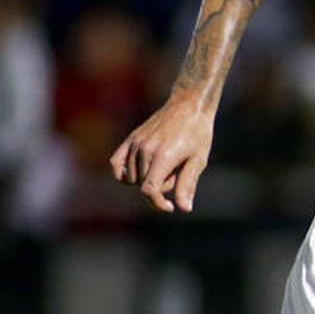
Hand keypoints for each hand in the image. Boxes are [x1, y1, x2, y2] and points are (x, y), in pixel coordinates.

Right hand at [109, 94, 215, 213]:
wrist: (188, 105)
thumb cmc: (198, 133)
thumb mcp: (198, 160)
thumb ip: (188, 184)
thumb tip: (184, 208)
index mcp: (163, 156)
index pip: (149, 190)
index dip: (158, 204)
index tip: (170, 207)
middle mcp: (145, 150)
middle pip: (143, 185)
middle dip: (161, 187)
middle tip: (177, 172)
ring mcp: (135, 143)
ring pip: (132, 178)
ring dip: (147, 179)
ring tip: (165, 165)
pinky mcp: (131, 139)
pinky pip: (116, 163)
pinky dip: (123, 173)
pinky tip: (139, 172)